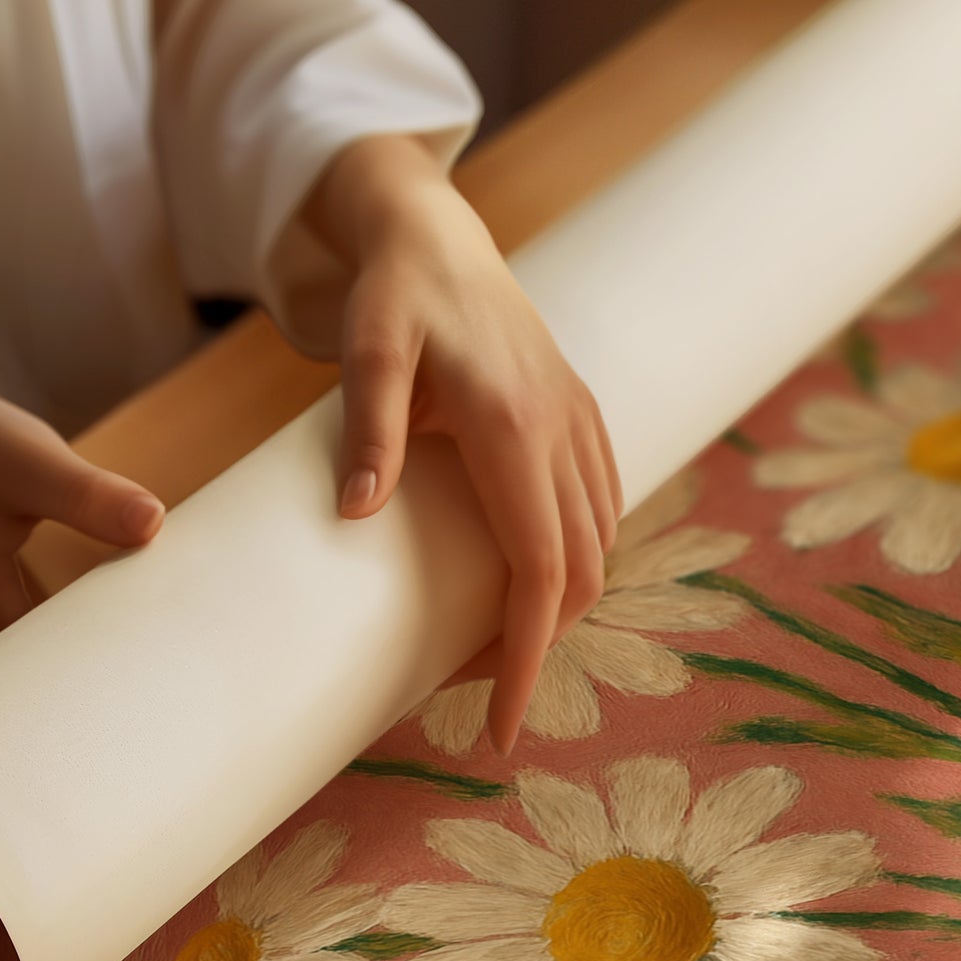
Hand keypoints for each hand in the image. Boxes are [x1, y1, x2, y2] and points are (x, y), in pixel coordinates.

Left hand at [300, 137, 622, 752]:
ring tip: (499, 645)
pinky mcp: (583, 417)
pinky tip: (536, 576)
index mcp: (511, 425)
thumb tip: (357, 515)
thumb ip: (368, 428)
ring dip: (560, 606)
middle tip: (479, 692)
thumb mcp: (366, 349)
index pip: (539, 569)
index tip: (499, 726)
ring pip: (599, 545)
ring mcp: (581, 423)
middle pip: (580, 572)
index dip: (527, 657)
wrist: (439, 235)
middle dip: (542, 647)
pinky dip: (577, 558)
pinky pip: (603, 507)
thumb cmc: (394, 293)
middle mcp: (561, 430)